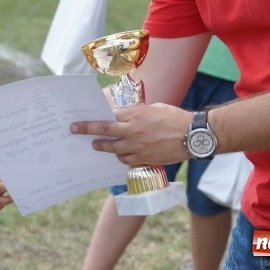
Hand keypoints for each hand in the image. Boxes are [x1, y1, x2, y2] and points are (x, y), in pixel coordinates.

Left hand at [70, 103, 191, 165]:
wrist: (193, 135)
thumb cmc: (174, 117)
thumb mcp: (152, 108)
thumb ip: (135, 113)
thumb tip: (121, 116)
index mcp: (134, 115)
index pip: (106, 119)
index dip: (90, 122)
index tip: (77, 123)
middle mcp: (133, 131)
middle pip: (105, 134)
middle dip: (88, 133)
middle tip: (76, 132)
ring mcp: (139, 147)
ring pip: (114, 150)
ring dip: (104, 147)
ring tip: (97, 145)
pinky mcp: (146, 160)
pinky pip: (127, 160)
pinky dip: (121, 157)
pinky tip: (120, 154)